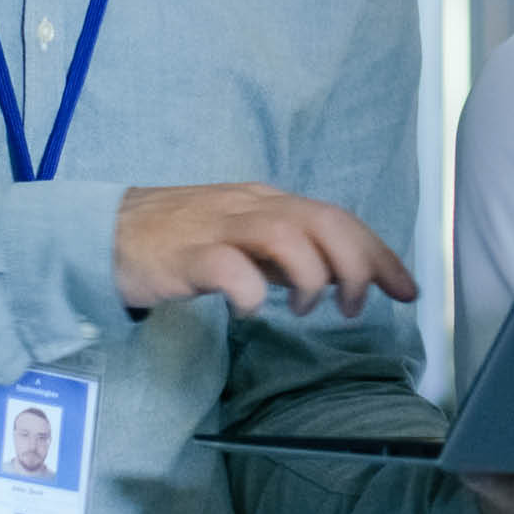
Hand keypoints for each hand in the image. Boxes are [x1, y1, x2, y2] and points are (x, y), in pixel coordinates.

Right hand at [114, 182, 417, 314]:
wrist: (105, 234)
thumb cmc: (180, 239)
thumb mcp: (244, 238)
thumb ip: (288, 252)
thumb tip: (340, 276)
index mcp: (269, 202)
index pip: (339, 218)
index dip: (380, 254)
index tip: (408, 290)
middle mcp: (251, 205)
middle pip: (322, 220)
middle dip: (355, 265)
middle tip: (354, 307)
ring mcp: (218, 226)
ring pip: (286, 234)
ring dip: (311, 276)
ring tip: (305, 308)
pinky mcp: (186, 254)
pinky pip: (229, 267)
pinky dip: (252, 292)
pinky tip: (251, 312)